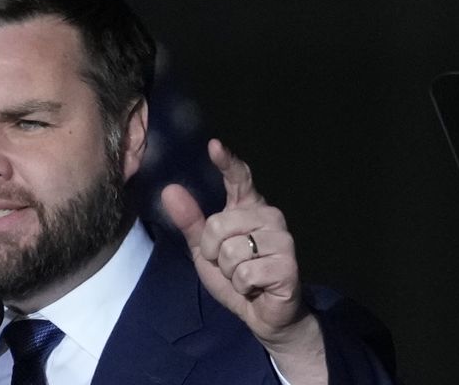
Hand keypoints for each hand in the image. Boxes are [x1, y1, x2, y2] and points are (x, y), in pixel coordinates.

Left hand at [161, 139, 325, 382]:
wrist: (264, 314)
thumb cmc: (236, 277)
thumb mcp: (204, 251)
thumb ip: (190, 222)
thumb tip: (170, 191)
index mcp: (248, 208)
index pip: (239, 178)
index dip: (227, 162)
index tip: (214, 145)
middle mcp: (269, 217)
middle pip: (218, 224)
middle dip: (212, 253)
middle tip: (229, 266)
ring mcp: (282, 239)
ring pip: (230, 250)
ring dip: (228, 272)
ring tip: (245, 276)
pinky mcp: (288, 264)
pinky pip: (244, 272)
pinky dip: (242, 285)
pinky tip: (256, 287)